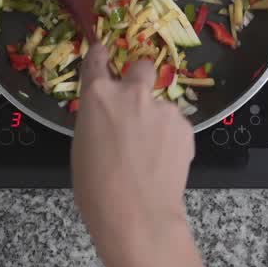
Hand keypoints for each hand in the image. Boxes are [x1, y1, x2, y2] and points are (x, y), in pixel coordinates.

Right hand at [72, 45, 194, 266]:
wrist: (137, 214)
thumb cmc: (96, 188)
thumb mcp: (83, 146)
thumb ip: (97, 120)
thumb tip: (108, 118)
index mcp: (98, 96)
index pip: (96, 61)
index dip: (100, 56)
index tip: (102, 52)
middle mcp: (132, 93)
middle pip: (141, 66)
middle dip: (139, 77)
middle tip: (137, 101)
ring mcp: (162, 108)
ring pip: (161, 105)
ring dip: (156, 119)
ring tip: (150, 154)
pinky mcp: (184, 126)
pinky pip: (175, 126)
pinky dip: (170, 139)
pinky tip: (163, 162)